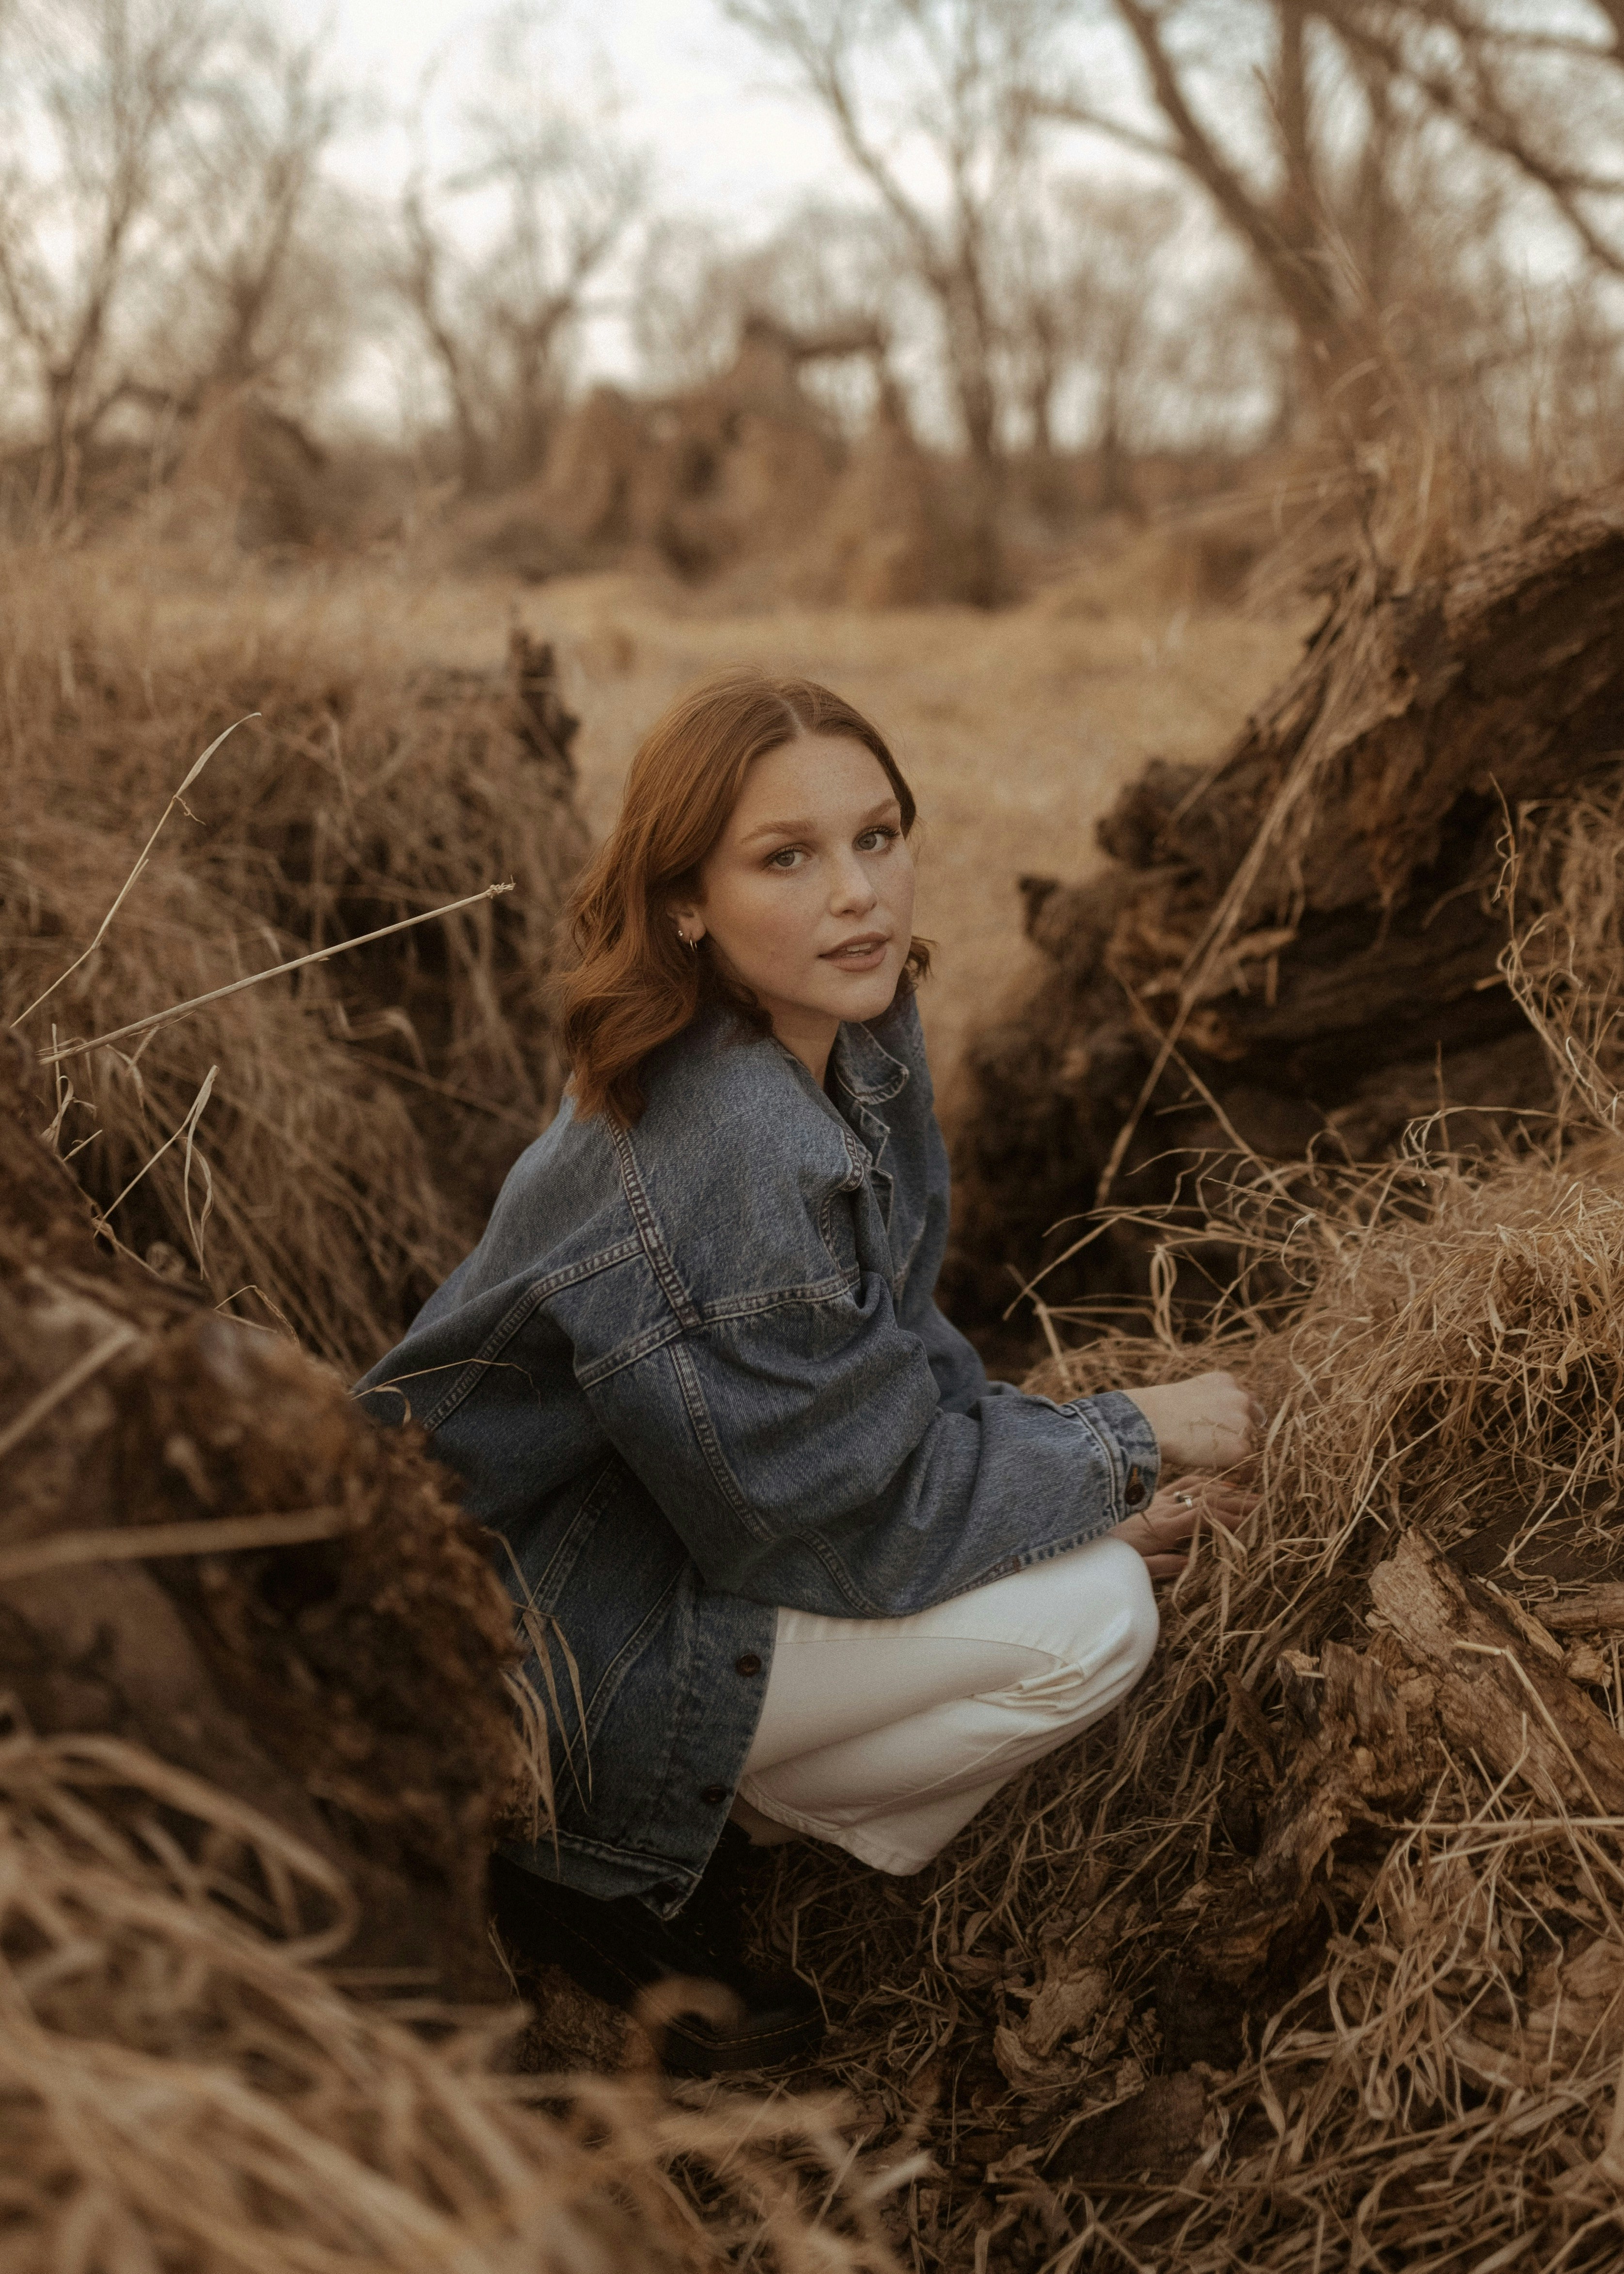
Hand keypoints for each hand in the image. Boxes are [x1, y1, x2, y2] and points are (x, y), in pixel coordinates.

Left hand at [1114, 1474, 1256, 1577]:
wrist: (1087, 1530)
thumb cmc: (1112, 1553)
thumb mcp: (1135, 1566)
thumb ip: (1160, 1565)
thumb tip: (1190, 1563)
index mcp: (1162, 1527)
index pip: (1202, 1517)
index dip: (1228, 1517)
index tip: (1252, 1520)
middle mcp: (1164, 1508)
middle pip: (1207, 1500)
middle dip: (1237, 1502)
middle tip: (1264, 1504)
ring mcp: (1160, 1499)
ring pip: (1199, 1488)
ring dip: (1227, 1490)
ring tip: (1252, 1493)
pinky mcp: (1155, 1495)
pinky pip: (1184, 1483)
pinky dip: (1206, 1480)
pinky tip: (1222, 1482)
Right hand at [1122, 1370, 1264, 1472]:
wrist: (1148, 1423)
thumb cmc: (1155, 1411)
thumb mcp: (1188, 1393)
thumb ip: (1208, 1401)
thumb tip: (1210, 1419)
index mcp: (1226, 1380)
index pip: (1243, 1401)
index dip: (1234, 1418)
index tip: (1224, 1431)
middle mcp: (1240, 1398)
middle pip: (1252, 1421)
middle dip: (1239, 1434)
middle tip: (1221, 1449)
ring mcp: (1243, 1422)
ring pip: (1249, 1443)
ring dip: (1238, 1452)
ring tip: (1220, 1463)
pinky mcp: (1240, 1448)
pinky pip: (1250, 1465)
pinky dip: (1242, 1473)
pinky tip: (1228, 1476)